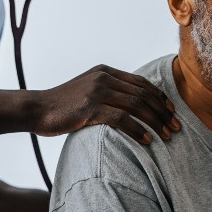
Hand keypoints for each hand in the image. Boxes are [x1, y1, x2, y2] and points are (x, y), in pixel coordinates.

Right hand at [34, 65, 179, 143]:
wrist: (36, 109)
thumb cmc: (62, 105)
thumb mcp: (86, 90)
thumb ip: (106, 92)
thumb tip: (128, 104)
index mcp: (105, 71)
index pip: (141, 82)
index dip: (159, 97)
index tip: (171, 112)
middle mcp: (104, 77)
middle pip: (143, 94)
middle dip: (163, 112)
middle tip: (175, 127)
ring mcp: (97, 91)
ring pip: (137, 105)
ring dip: (156, 122)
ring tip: (166, 136)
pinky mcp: (91, 108)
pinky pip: (123, 119)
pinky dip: (138, 130)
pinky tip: (147, 140)